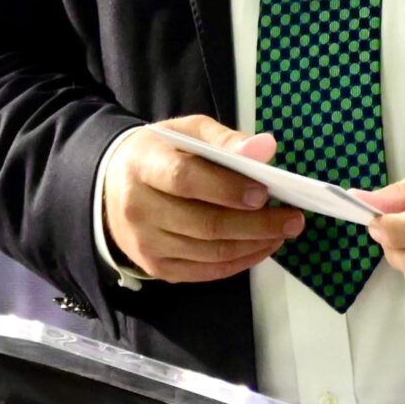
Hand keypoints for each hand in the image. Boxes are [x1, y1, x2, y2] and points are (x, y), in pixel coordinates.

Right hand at [104, 115, 305, 282]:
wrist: (111, 189)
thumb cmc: (160, 154)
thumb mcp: (187, 132)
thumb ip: (225, 139)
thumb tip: (266, 148)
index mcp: (144, 165)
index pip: (185, 180)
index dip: (226, 188)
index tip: (263, 192)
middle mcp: (139, 209)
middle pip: (204, 223)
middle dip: (256, 224)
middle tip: (293, 218)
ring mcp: (146, 244)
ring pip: (209, 252)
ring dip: (254, 244)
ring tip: (284, 231)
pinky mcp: (156, 268)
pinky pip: (205, 271)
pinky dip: (239, 262)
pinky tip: (262, 246)